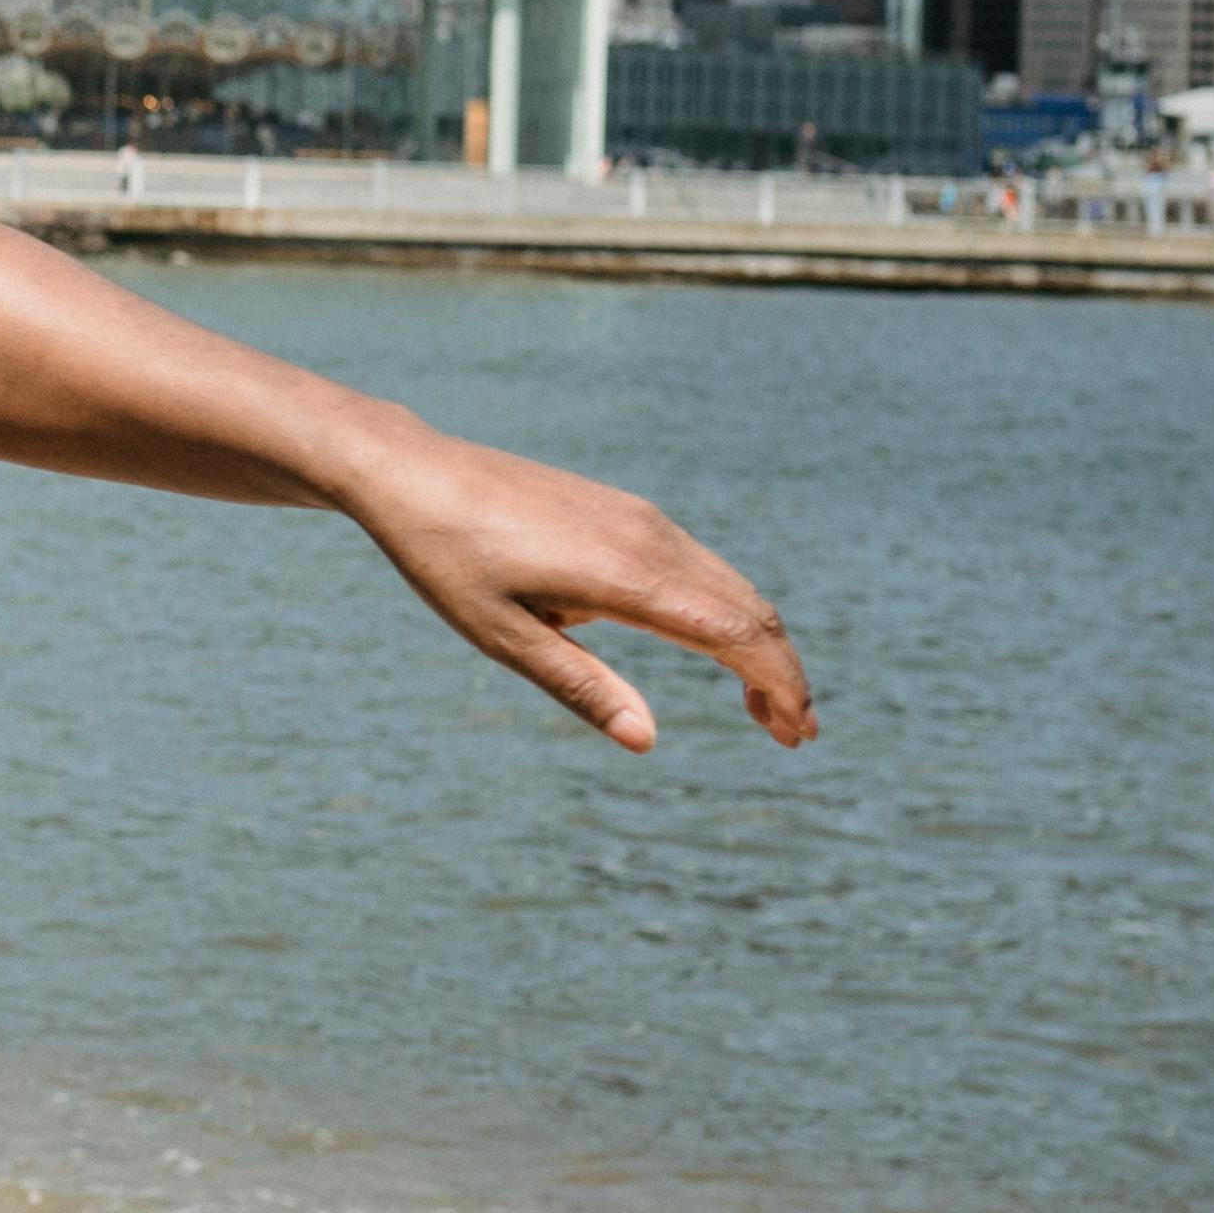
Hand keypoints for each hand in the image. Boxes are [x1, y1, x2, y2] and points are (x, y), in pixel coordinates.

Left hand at [334, 425, 817, 753]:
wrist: (414, 472)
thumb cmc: (449, 559)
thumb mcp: (504, 637)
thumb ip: (580, 686)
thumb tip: (646, 740)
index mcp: (626, 576)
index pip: (736, 634)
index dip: (780, 685)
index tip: (798, 734)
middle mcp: (650, 540)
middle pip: (751, 610)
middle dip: (783, 673)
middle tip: (794, 736)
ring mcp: (641, 519)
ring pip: (731, 586)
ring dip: (758, 644)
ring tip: (763, 706)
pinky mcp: (626, 511)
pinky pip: (701, 565)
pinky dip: (727, 612)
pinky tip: (713, 646)